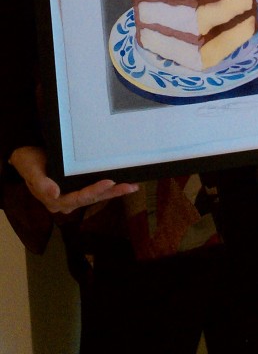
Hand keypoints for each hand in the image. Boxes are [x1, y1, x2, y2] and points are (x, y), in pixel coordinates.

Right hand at [9, 146, 138, 215]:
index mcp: (54, 200)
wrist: (26, 156)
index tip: (109, 182)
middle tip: (130, 186)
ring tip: (132, 187)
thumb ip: (42, 183)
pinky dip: (108, 188)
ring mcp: (71, 195)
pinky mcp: (76, 187)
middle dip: (111, 193)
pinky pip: (94, 190)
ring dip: (114, 192)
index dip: (94, 191)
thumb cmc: (28, 162)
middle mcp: (65, 201)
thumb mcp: (31, 170)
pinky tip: (121, 184)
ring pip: (95, 196)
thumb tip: (55, 194)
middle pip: (91, 199)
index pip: (78, 198)